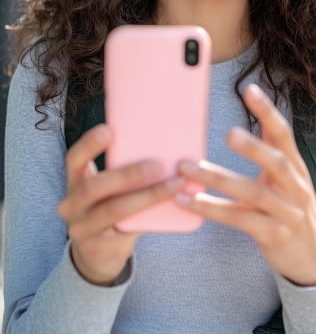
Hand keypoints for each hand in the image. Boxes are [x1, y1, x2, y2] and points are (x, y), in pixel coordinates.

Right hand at [58, 124, 185, 285]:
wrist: (98, 254)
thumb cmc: (110, 206)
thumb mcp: (107, 188)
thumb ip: (123, 169)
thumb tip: (168, 141)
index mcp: (75, 181)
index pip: (74, 159)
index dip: (89, 145)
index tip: (109, 129)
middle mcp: (72, 205)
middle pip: (93, 187)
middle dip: (127, 174)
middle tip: (157, 164)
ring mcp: (82, 229)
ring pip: (114, 210)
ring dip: (147, 196)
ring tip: (175, 183)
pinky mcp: (98, 248)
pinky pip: (127, 231)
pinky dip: (151, 217)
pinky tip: (173, 207)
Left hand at [176, 84, 315, 286]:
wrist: (312, 256)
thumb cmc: (291, 207)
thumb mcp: (288, 177)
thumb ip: (272, 147)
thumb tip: (252, 113)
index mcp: (297, 167)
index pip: (284, 134)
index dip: (268, 112)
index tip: (250, 90)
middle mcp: (296, 188)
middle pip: (278, 162)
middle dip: (254, 147)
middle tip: (229, 133)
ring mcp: (287, 213)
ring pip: (252, 192)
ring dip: (217, 178)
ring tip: (188, 167)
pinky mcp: (273, 235)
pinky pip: (239, 219)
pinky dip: (212, 209)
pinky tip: (189, 200)